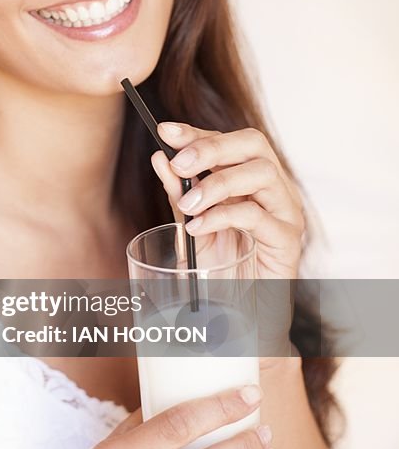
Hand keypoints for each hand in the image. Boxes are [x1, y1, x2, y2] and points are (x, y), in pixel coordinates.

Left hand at [151, 123, 304, 362]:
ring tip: (187, 203)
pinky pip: (258, 216)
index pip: (229, 141)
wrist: (241, 317)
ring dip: (218, 183)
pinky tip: (198, 227)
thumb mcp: (193, 224)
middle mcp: (274, 189)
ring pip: (261, 173)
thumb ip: (180, 192)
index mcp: (252, 179)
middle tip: (179, 162)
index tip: (165, 131)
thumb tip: (161, 157)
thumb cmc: (220, 269)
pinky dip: (223, 216)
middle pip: (254, 144)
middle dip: (213, 146)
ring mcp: (286, 213)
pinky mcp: (287, 241)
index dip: (197, 132)